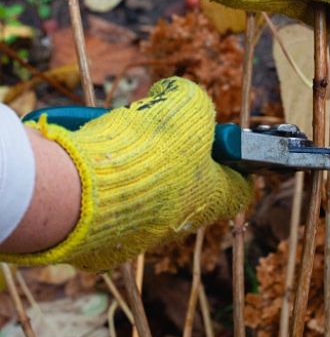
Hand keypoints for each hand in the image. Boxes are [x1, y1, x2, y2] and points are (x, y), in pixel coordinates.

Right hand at [1, 78, 251, 270]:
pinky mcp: (107, 244)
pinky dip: (103, 188)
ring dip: (135, 171)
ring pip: (146, 198)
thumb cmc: (147, 149)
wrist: (83, 190)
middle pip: (186, 186)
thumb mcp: (185, 104)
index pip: (239, 188)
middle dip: (173, 157)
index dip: (232, 164)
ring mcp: (143, 236)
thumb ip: (188, 97)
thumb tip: (172, 93)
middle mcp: (182, 222)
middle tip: (154, 133)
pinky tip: (93, 168)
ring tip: (118, 146)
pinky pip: (110, 209)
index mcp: (212, 195)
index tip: (221, 146)